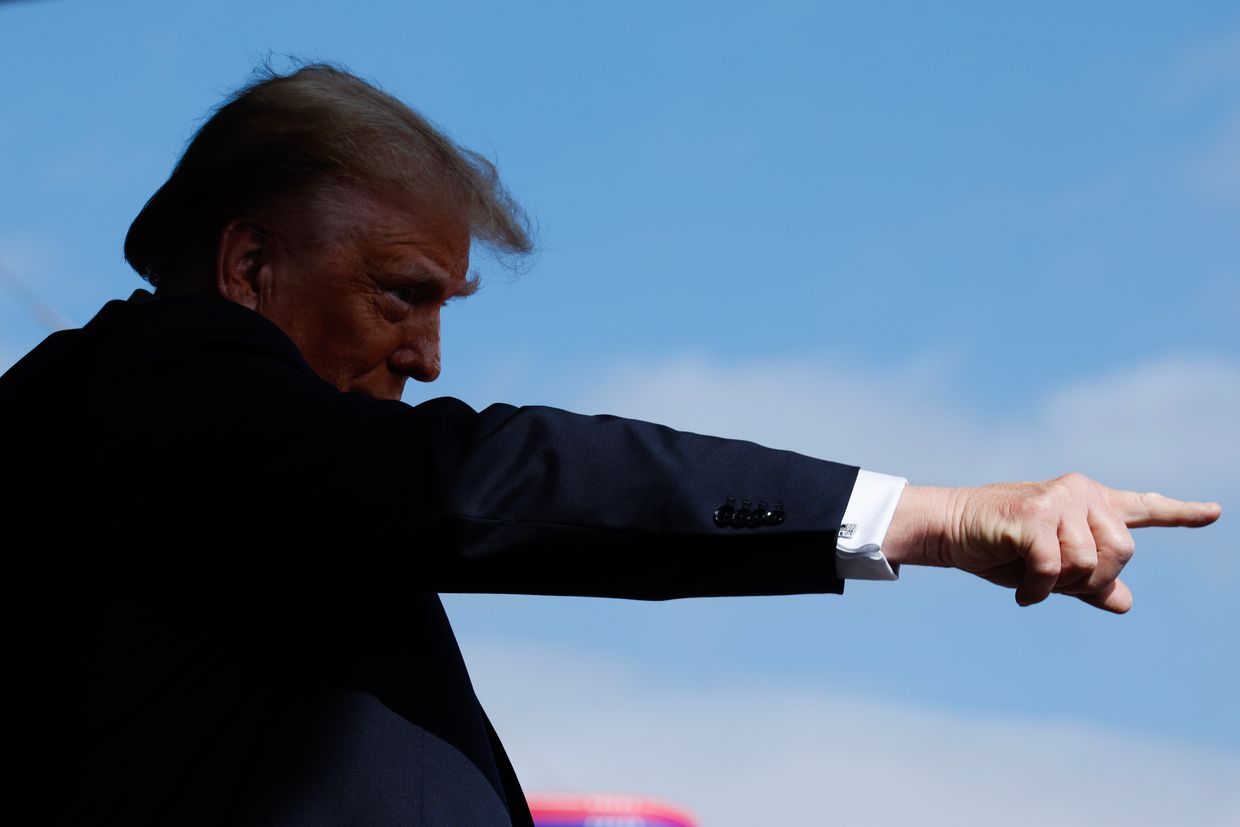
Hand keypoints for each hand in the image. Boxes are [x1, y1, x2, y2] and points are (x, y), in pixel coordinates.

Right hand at [885, 473, 1221, 612]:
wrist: (949, 530)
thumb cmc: (997, 548)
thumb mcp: (1049, 569)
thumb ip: (1088, 583)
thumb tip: (1124, 602)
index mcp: (1088, 503)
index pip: (1143, 508)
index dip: (1181, 513)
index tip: (1215, 512)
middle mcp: (1080, 493)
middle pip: (1123, 551)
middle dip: (1094, 580)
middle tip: (1059, 586)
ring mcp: (1058, 500)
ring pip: (1089, 563)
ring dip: (1061, 586)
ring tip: (1034, 584)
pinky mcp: (1035, 515)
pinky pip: (1055, 567)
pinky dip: (1039, 590)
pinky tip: (1023, 595)